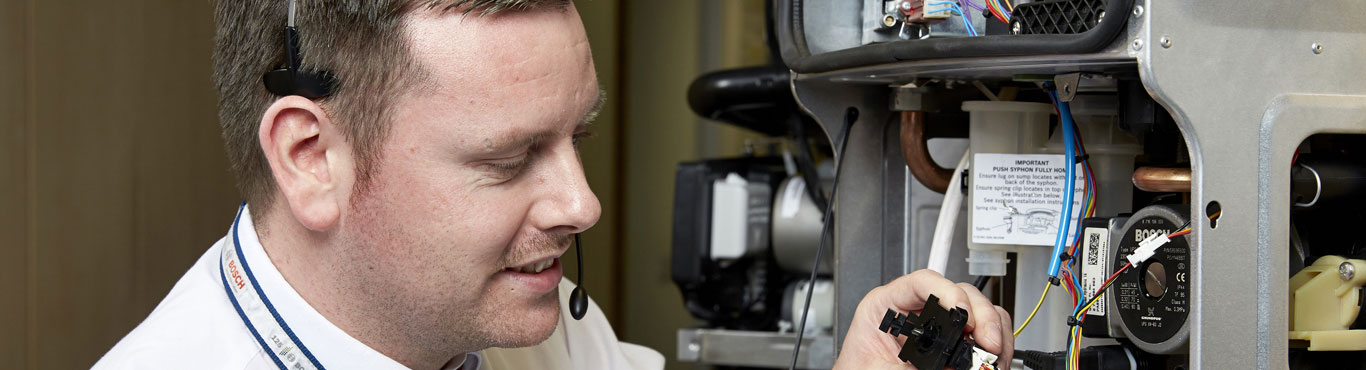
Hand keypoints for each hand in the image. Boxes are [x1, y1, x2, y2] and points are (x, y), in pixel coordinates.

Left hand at [833, 270, 1012, 369]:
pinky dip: (995, 344)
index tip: (964, 316)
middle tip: (988, 344)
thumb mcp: (881, 368)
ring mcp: (936, 324)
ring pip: (978, 310)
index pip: (922, 282)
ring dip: (993, 331)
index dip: (948, 292)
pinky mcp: (951, 341)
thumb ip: (917, 365)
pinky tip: (992, 359)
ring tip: (993, 355)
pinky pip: (983, 332)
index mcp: (884, 306)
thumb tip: (954, 365)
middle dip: (981, 317)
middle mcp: (914, 310)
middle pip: (959, 293)